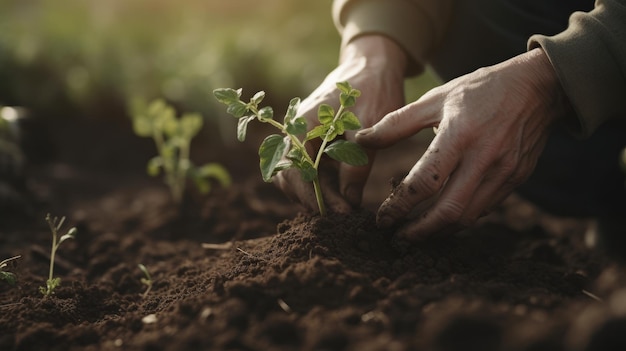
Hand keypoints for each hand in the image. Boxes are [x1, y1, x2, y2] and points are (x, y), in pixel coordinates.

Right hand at [274, 35, 407, 212]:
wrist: (373, 65)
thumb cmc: (373, 89)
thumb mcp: (369, 128)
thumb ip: (357, 165)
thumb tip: (349, 204)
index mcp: (302, 123)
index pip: (295, 169)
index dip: (314, 196)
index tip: (338, 213)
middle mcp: (295, 131)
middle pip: (289, 176)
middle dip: (311, 200)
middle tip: (340, 219)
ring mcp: (302, 136)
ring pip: (297, 175)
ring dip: (314, 195)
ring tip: (341, 212)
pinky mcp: (313, 142)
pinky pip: (309, 169)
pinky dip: (321, 186)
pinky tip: (341, 198)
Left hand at [356, 48, 571, 238]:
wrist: (538, 87)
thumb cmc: (479, 90)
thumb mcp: (435, 98)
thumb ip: (396, 123)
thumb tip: (360, 140)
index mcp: (459, 135)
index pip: (424, 182)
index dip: (399, 206)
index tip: (382, 219)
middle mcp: (484, 158)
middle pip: (449, 210)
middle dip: (420, 231)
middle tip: (398, 237)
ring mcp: (504, 172)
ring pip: (468, 217)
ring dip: (439, 229)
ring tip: (416, 229)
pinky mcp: (516, 179)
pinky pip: (484, 208)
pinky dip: (460, 217)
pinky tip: (443, 214)